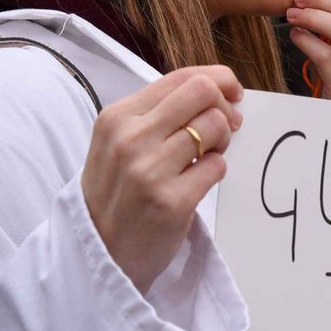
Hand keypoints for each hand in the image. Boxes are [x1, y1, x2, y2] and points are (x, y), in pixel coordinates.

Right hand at [80, 66, 243, 292]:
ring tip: (205, 158)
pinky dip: (215, 171)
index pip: (181, 77)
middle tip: (224, 128)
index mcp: (117, 117)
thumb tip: (218, 90)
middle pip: (203, 92)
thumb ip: (160, 113)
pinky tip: (196, 183)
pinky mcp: (172, 202)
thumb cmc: (117, 193)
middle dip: (224, 106)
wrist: (99, 253)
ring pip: (215, 126)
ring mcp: (150, 170)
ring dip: (221, 141)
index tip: (231, 93)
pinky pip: (217, 166)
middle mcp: (130, 138)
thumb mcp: (119, 142)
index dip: (217, 80)